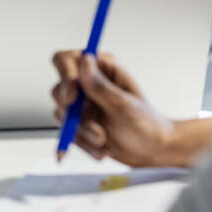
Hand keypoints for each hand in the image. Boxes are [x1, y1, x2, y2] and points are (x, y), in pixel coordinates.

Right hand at [51, 51, 178, 166]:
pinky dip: (82, 143)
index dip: (65, 76)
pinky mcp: (79, 122)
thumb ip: (100, 86)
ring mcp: (83, 103)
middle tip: (96, 130)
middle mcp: (89, 83)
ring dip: (81, 132)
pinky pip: (67, 132)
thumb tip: (84, 61)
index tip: (72, 98)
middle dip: (76, 115)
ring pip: (62, 114)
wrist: (152, 152)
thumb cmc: (146, 125)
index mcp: (103, 69)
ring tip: (103, 141)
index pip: (68, 60)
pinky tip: (100, 149)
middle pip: (59, 89)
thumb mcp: (124, 105)